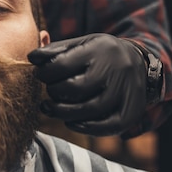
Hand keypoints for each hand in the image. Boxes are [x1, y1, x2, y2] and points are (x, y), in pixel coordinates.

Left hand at [27, 33, 146, 135]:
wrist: (139, 61)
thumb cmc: (100, 53)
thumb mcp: (81, 43)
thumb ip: (56, 50)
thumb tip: (32, 57)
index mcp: (99, 49)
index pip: (63, 64)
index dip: (45, 72)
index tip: (40, 74)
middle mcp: (115, 69)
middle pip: (75, 88)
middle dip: (54, 92)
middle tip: (49, 91)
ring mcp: (126, 91)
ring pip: (90, 109)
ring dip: (63, 112)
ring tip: (51, 107)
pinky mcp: (132, 110)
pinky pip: (107, 126)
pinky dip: (85, 127)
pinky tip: (70, 121)